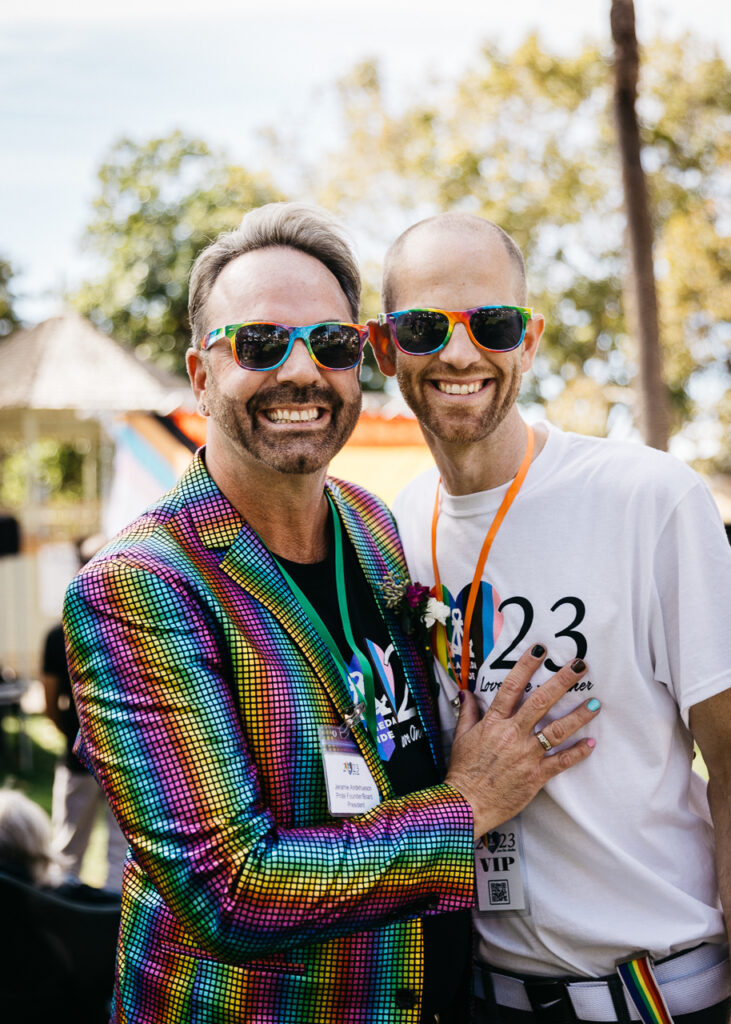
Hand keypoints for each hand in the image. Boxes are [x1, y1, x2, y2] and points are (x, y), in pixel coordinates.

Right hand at [445, 647, 598, 838]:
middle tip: (580, 666)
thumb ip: (468, 713)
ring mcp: (526, 755)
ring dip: (577, 716)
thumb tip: (466, 693)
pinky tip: (591, 743)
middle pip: (540, 702)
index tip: (540, 650)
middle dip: (562, 682)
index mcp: (494, 723)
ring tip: (595, 703)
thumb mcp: (461, 737)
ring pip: (556, 731)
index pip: (511, 687)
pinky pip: (560, 762)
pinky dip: (577, 753)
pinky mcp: (535, 776)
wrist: (465, 805)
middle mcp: (512, 735)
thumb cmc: (462, 772)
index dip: (526, 666)